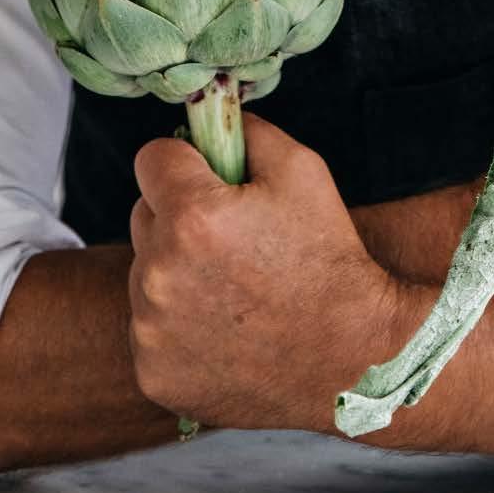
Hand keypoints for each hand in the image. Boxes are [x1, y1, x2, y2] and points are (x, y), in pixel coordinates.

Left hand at [128, 110, 398, 434]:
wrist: (349, 359)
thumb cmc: (328, 259)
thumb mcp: (303, 169)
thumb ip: (247, 131)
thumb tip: (212, 119)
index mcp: (192, 215)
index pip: (150, 159)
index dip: (184, 162)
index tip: (208, 178)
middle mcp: (160, 273)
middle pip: (144, 215)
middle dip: (178, 217)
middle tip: (232, 239)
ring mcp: (152, 329)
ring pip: (145, 274)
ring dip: (176, 272)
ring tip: (234, 290)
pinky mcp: (154, 373)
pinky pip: (149, 329)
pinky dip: (178, 327)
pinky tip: (225, 331)